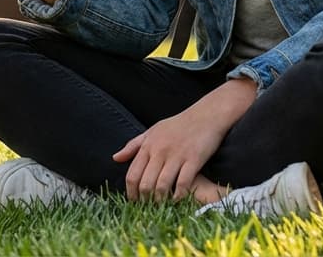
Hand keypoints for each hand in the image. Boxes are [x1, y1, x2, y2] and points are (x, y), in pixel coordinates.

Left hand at [112, 79, 256, 201]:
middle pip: (145, 183)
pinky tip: (177, 199)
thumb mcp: (152, 131)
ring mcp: (177, 155)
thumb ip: (133, 145)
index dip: (131, 192)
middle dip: (144, 199)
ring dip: (160, 200)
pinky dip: (178, 195)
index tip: (134, 201)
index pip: (132, 174)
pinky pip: (183, 183)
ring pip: (162, 186)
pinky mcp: (194, 159)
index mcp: (148, 145)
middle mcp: (160, 151)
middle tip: (147, 207)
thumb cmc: (178, 124)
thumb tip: (116, 158)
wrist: (206, 115)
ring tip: (161, 205)